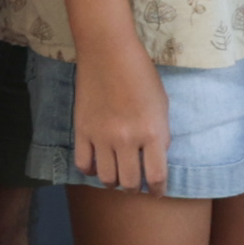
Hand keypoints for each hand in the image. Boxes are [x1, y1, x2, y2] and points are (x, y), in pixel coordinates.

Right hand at [70, 50, 169, 195]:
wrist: (108, 52)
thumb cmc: (141, 74)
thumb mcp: (161, 104)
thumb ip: (160, 134)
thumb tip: (154, 158)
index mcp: (152, 132)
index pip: (156, 176)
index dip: (157, 190)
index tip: (156, 191)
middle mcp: (127, 139)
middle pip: (129, 183)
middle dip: (134, 188)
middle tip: (135, 184)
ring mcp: (102, 137)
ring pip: (106, 178)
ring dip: (113, 182)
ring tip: (116, 175)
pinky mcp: (82, 131)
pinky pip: (83, 163)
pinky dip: (90, 170)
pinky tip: (97, 164)